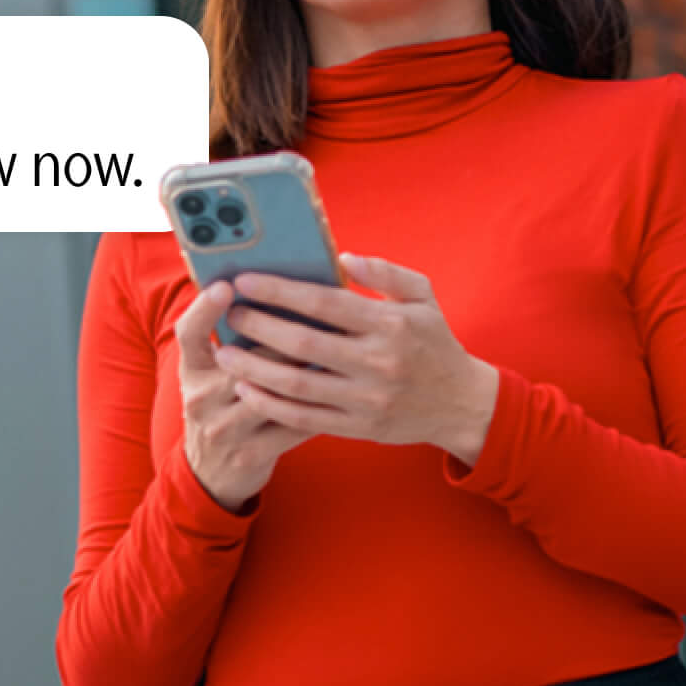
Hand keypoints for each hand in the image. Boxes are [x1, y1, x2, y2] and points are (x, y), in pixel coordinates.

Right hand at [176, 281, 315, 511]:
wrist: (212, 473)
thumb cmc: (221, 405)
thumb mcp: (210, 372)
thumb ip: (230, 336)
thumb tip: (268, 288)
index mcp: (191, 369)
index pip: (188, 332)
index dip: (204, 308)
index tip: (227, 286)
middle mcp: (201, 398)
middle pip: (245, 358)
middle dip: (283, 335)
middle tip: (318, 311)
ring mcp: (224, 429)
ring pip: (274, 391)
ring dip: (308, 369)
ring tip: (338, 347)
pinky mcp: (250, 453)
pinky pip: (293, 424)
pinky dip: (319, 404)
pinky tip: (341, 387)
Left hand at [214, 253, 499, 466]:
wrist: (460, 404)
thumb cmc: (435, 342)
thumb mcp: (423, 298)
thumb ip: (386, 273)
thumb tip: (344, 258)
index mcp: (391, 324)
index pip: (325, 303)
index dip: (281, 291)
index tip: (246, 281)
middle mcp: (378, 362)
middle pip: (304, 344)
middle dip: (259, 327)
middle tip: (230, 315)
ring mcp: (367, 399)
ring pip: (298, 385)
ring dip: (254, 370)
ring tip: (225, 355)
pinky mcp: (359, 427)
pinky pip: (306, 418)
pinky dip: (272, 405)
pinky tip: (247, 390)